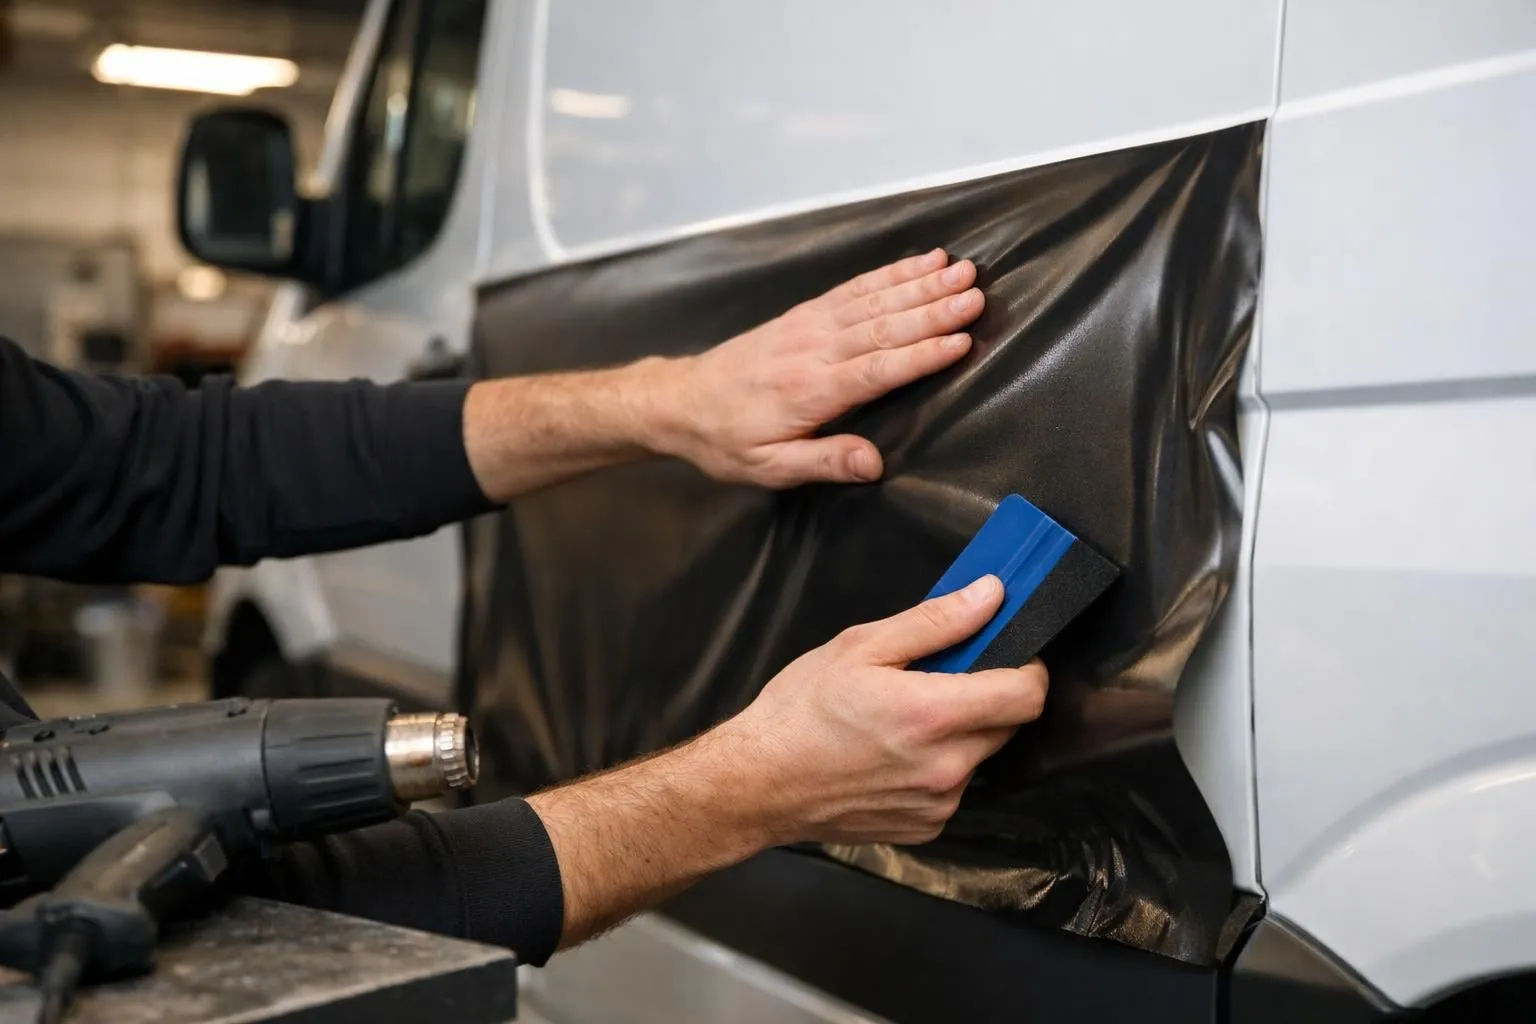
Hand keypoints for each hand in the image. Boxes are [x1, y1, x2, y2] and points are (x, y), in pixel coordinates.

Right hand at [526, 574, 1047, 948]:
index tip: (1007, 653)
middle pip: (1009, 725)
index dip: (1027, 667)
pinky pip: (954, 788)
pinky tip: (892, 754)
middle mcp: (946, 768)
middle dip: (987, 696)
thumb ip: (935, 622)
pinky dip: (937, 767)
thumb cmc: (799, 712)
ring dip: (960, 734)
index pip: (1027, 695)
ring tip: (904, 719)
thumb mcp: (860, 646)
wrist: (758, 784)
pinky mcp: (926, 828)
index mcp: (934, 716)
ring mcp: (938, 804)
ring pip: (980, 757)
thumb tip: (990, 597)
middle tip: (939, 679)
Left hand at [654, 249, 983, 487]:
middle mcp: (814, 350)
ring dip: (921, 284)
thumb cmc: (728, 441)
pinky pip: (856, 289)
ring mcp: (810, 326)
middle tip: (977, 294)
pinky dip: (891, 273)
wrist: (682, 402)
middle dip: (934, 309)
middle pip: (884, 326)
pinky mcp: (807, 314)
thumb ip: (825, 462)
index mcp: (810, 391)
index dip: (921, 354)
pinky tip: (921, 262)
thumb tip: (873, 464)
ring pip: (875, 300)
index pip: (877, 369)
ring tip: (962, 269)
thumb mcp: (770, 467)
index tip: (963, 340)